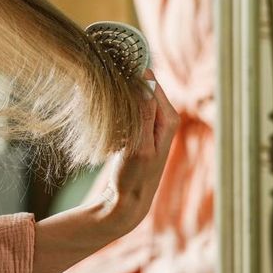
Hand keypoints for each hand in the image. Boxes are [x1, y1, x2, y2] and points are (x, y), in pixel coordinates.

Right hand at [97, 69, 179, 236]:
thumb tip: (146, 82)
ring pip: (135, 94)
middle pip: (143, 86)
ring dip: (120, 93)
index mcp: (169, 118)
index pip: (150, 83)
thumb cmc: (134, 175)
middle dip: (125, 83)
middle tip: (104, 86)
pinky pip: (130, 104)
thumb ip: (144, 114)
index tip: (112, 75)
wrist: (128, 198)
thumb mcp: (139, 146)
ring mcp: (153, 120)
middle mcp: (164, 116)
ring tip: (104, 98)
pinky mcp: (141, 125)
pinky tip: (106, 107)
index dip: (131, 76)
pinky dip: (118, 103)